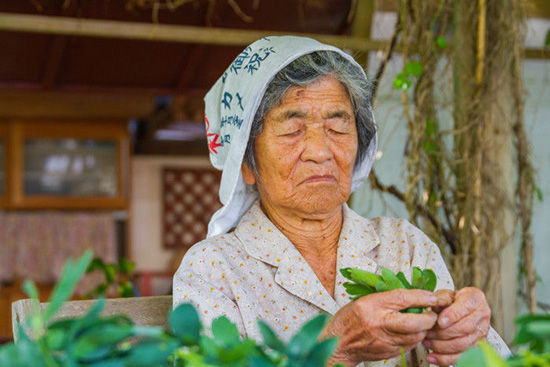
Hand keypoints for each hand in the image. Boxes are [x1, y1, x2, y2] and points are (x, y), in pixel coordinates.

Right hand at [322, 289, 439, 366]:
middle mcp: (379, 323)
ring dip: (423, 330)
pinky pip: (409, 346)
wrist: (339, 342)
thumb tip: (413, 296)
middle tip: (432, 314)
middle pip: (414, 322)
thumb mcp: (365, 300)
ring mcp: (384, 340)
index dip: (421, 297)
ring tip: (422, 323)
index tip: (432, 297)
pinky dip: (414, 339)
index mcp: (372, 305)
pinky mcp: (388, 353)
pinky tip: (410, 333)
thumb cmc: (351, 318)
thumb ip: (387, 299)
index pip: (403, 299)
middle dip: (429, 318)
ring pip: (415, 336)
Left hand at [423, 287, 490, 365]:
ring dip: (442, 346)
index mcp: (475, 298)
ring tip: (427, 342)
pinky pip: (462, 356)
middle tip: (427, 333)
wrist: (461, 309)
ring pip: (463, 344)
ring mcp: (482, 332)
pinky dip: (446, 358)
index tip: (440, 322)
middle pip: (465, 327)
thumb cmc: (451, 301)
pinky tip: (433, 357)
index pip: (466, 306)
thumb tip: (435, 304)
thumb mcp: (445, 294)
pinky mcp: (478, 346)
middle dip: (443, 333)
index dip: (453, 315)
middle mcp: (482, 315)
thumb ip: (441, 298)